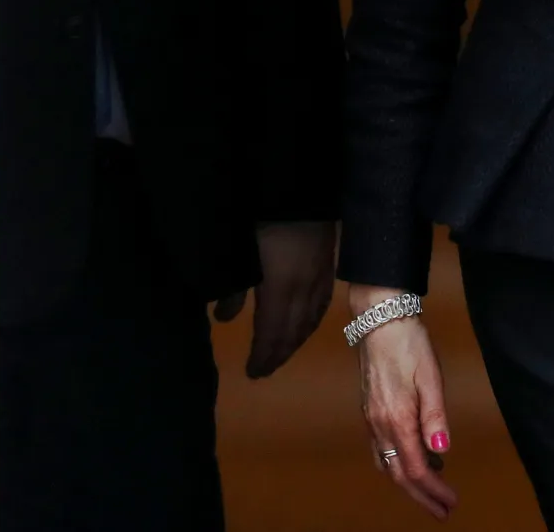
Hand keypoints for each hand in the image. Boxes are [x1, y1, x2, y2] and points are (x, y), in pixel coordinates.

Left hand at [213, 221, 336, 378]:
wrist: (296, 179)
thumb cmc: (261, 215)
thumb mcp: (238, 251)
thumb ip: (234, 287)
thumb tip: (224, 317)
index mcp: (281, 286)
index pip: (273, 332)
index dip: (264, 355)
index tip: (252, 373)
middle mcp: (305, 286)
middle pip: (295, 329)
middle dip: (280, 352)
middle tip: (265, 370)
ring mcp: (320, 273)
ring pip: (312, 317)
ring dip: (297, 338)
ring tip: (283, 351)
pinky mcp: (328, 260)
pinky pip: (323, 300)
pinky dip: (313, 318)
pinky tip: (307, 321)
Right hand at [352, 285, 458, 520]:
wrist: (380, 320)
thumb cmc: (409, 345)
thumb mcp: (431, 377)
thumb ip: (435, 417)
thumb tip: (441, 451)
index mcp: (397, 420)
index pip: (416, 469)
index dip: (434, 490)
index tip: (451, 503)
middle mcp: (380, 426)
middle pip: (399, 474)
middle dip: (422, 496)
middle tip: (443, 510)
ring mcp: (371, 419)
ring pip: (387, 464)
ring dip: (409, 481)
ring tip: (435, 485)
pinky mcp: (370, 411)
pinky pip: (381, 449)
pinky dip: (398, 462)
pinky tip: (416, 454)